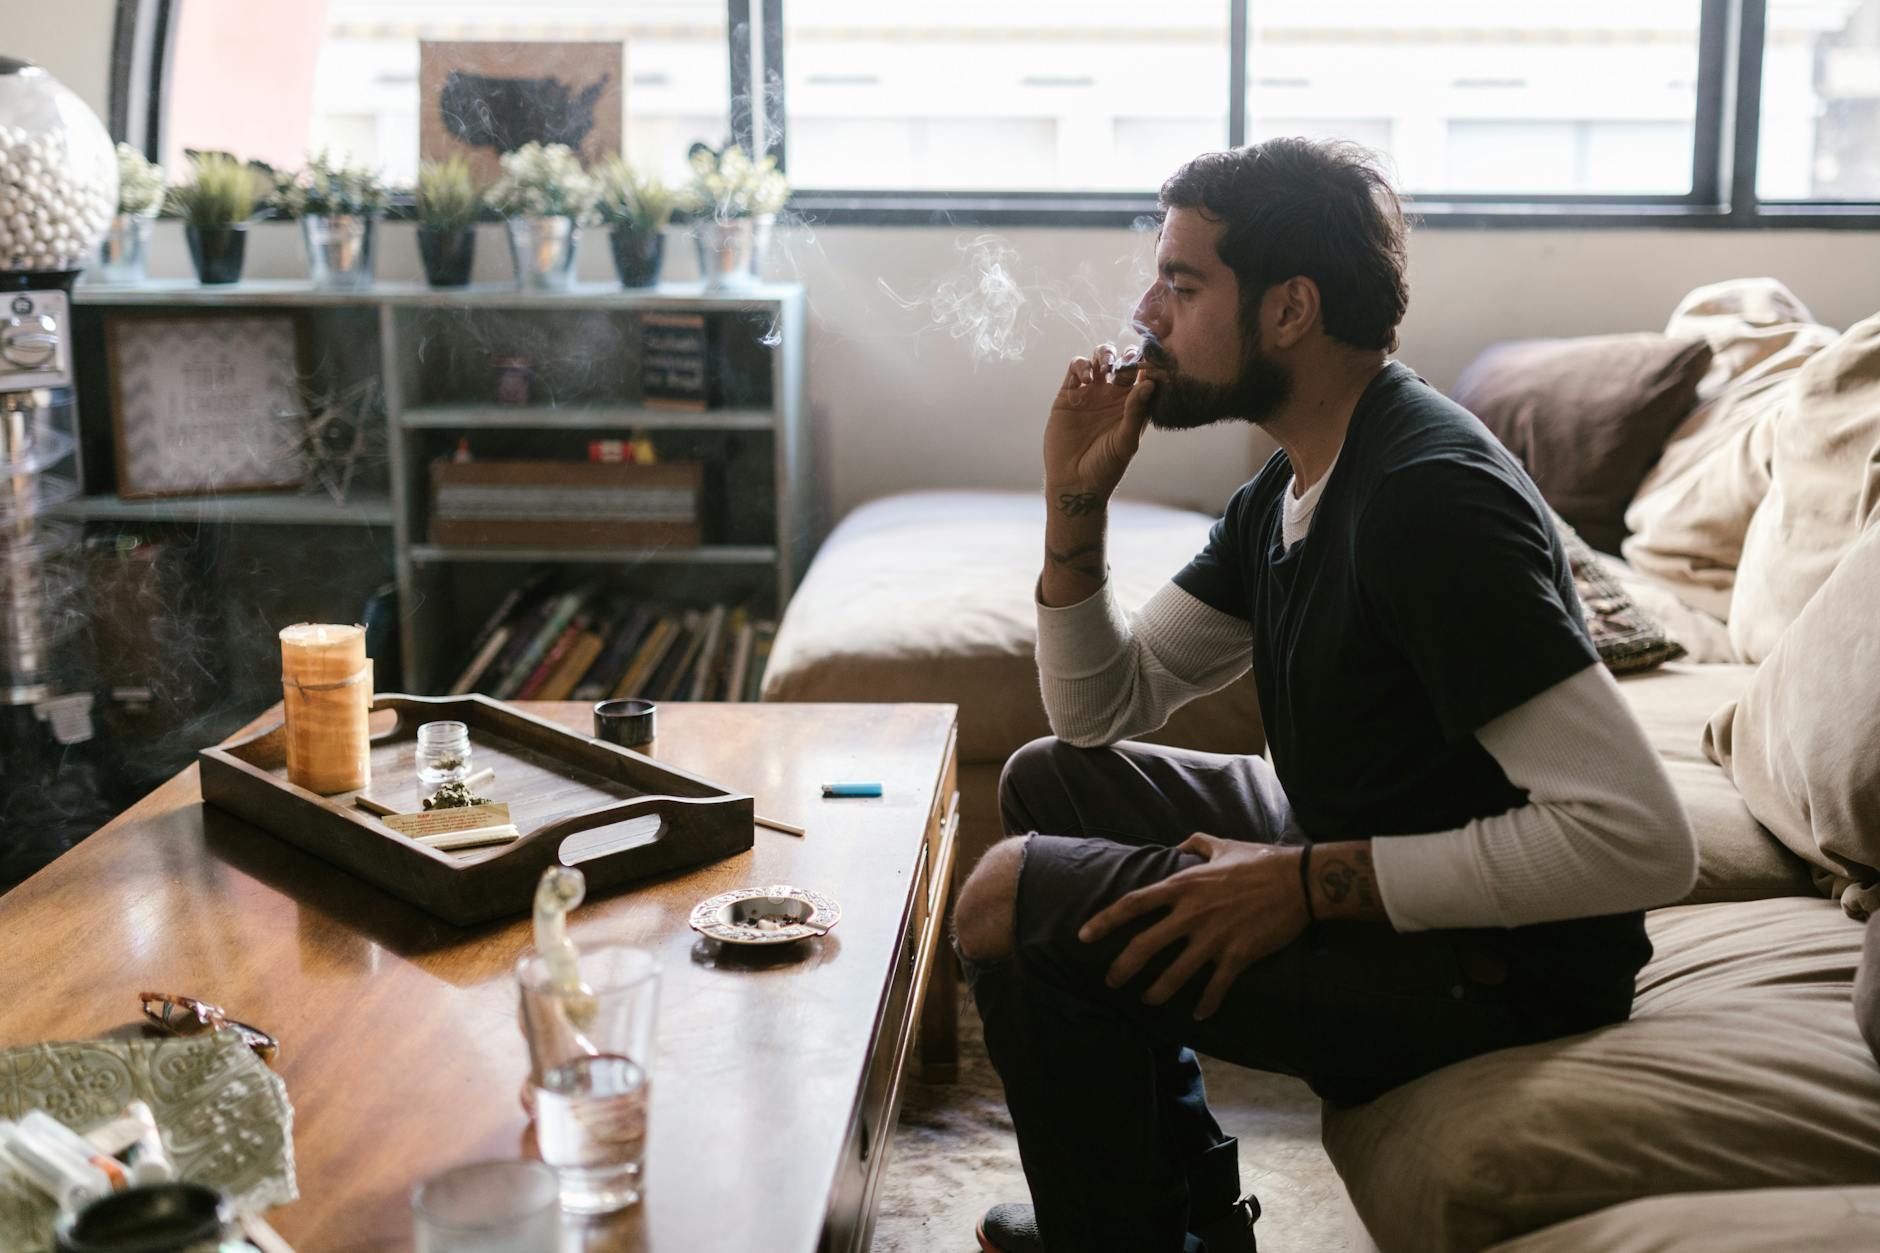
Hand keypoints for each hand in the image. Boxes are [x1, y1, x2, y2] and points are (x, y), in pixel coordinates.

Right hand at [1044, 343, 1162, 505]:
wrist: (1074, 481)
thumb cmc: (1106, 466)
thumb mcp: (1126, 441)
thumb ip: (1136, 412)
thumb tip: (1149, 383)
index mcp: (1133, 405)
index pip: (1145, 375)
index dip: (1149, 364)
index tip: (1151, 360)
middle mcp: (1113, 396)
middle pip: (1124, 361)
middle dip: (1126, 355)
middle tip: (1125, 364)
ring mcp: (1091, 393)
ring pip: (1100, 358)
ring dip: (1104, 354)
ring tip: (1105, 368)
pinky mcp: (1069, 395)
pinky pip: (1075, 368)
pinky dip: (1081, 365)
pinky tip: (1085, 379)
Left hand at [1079, 835, 1307, 1019]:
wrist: (1300, 881)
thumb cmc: (1260, 861)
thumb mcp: (1222, 844)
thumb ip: (1195, 844)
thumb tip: (1179, 844)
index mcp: (1184, 885)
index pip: (1134, 904)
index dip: (1105, 921)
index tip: (1084, 935)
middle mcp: (1193, 913)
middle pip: (1145, 945)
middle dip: (1123, 967)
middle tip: (1111, 980)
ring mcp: (1215, 937)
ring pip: (1175, 973)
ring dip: (1158, 991)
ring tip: (1148, 1001)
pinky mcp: (1238, 955)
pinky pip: (1215, 987)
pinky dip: (1205, 1004)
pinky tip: (1198, 1015)